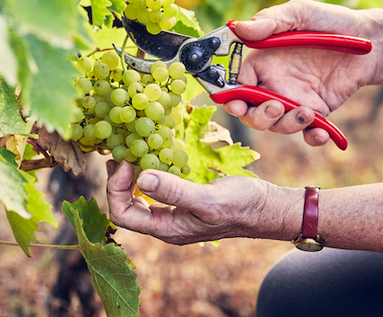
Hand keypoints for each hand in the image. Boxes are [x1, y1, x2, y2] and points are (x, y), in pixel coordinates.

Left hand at [106, 160, 293, 244]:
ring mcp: (173, 213)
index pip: (123, 215)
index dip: (116, 188)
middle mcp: (165, 224)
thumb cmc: (242, 206)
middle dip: (117, 181)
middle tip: (122, 154)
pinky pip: (153, 190)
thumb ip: (175, 191)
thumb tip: (141, 179)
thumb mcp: (208, 199)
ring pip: (137, 198)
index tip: (127, 162)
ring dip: (129, 176)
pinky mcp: (181, 202)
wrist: (266, 208)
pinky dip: (146, 173)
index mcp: (167, 229)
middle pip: (125, 206)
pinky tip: (151, 157)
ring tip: (130, 153)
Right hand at [224, 0, 381, 146]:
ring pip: (276, 125)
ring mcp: (293, 99)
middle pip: (251, 111)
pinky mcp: (316, 111)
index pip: (236, 85)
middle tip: (275, 107)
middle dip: (257, 117)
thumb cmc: (330, 22)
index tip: (236, 102)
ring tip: (306, 112)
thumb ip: (270, 21)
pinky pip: (307, 132)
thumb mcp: (299, 13)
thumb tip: (239, 28)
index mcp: (262, 62)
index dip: (231, 97)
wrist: (370, 41)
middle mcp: (273, 84)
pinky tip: (321, 132)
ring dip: (286, 125)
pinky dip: (312, 138)